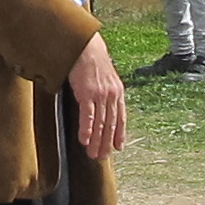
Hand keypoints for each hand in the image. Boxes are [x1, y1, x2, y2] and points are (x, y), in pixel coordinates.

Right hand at [67, 31, 127, 159]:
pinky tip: (84, 140)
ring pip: (100, 123)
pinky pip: (88, 115)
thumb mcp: (106, 78)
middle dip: (106, 143)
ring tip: (92, 154)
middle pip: (110, 124)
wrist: (86, 47)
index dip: (119, 134)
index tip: (117, 147)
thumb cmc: (93, 61)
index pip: (121, 118)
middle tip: (101, 156)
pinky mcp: (87, 93)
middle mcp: (112, 95)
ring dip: (96, 141)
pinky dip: (87, 129)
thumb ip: (108, 92)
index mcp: (118, 92)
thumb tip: (105, 104)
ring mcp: (100, 95)